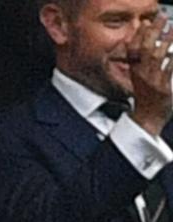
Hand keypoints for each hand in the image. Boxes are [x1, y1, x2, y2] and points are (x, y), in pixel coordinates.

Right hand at [128, 13, 172, 135]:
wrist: (147, 121)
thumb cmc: (146, 100)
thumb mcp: (140, 81)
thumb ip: (143, 66)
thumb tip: (153, 51)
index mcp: (135, 73)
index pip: (133, 50)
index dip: (139, 35)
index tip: (145, 23)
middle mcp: (142, 76)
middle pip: (145, 49)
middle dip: (153, 32)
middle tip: (160, 19)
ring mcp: (152, 82)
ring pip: (157, 56)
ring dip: (166, 40)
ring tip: (172, 29)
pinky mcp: (164, 88)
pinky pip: (169, 69)